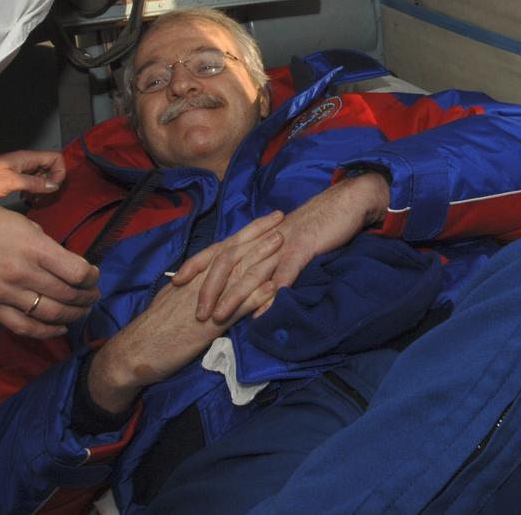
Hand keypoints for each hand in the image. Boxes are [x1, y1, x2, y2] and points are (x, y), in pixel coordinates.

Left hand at [0, 150, 66, 201]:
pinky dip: (34, 191)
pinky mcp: (13, 180)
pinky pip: (31, 183)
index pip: (56, 158)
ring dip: (43, 188)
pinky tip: (27, 198)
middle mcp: (26, 163)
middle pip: (51, 167)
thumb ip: (34, 182)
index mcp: (27, 159)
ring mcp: (19, 171)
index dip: (59, 172)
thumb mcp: (11, 182)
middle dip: (52, 182)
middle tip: (44, 195)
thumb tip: (54, 185)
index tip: (52, 186)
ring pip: (42, 176)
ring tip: (36, 199)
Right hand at [0, 185, 98, 337]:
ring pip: (50, 313)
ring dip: (73, 315)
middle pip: (67, 294)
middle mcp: (22, 273)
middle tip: (94, 295)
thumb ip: (50, 249)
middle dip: (87, 297)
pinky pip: (23, 326)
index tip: (94, 276)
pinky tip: (59, 328)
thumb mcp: (28, 226)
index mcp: (35, 248)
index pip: (77, 272)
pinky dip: (46, 331)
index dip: (92, 277)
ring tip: (82, 310)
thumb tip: (71, 267)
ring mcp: (5, 293)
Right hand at [88, 216, 282, 413]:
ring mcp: (205, 302)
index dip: (245, 231)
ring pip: (237, 273)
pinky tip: (273, 288)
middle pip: (232, 252)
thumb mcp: (174, 299)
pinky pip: (236, 308)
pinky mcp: (208, 326)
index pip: (223, 247)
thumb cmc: (153, 328)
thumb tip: (208, 278)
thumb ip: (193, 287)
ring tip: (281, 242)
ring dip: (261, 257)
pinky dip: (255, 297)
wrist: (134, 352)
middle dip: (258, 233)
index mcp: (193, 276)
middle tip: (280, 216)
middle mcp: (200, 282)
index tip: (265, 218)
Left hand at [173, 174, 391, 321]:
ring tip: (219, 318)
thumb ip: (266, 254)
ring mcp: (282, 244)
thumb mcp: (284, 237)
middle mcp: (263, 238)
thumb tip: (249, 276)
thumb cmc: (314, 223)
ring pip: (251, 271)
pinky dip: (271, 296)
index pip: (219, 248)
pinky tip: (261, 314)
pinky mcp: (303, 249)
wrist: (345, 203)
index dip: (196, 263)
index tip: (175, 282)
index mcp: (256, 234)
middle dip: (209, 288)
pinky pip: (284, 275)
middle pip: (228, 261)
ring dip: (233, 296)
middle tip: (196, 314)